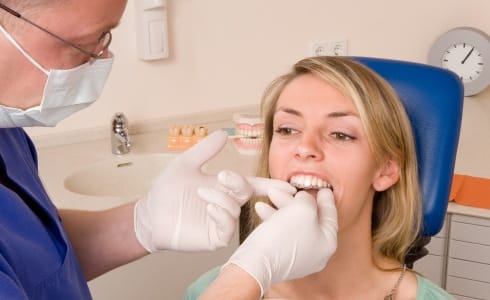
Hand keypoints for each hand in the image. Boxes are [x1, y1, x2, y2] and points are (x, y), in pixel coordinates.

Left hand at [133, 130, 294, 252]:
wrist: (150, 214)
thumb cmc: (167, 190)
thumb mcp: (186, 164)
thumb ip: (205, 150)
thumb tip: (223, 134)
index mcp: (224, 188)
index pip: (252, 185)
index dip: (270, 185)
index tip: (286, 185)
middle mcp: (226, 204)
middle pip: (246, 193)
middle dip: (239, 184)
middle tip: (223, 177)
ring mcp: (221, 222)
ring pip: (236, 210)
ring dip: (223, 199)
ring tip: (203, 194)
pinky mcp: (214, 237)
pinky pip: (228, 228)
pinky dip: (223, 215)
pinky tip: (210, 207)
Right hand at [225, 188, 337, 295]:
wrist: (257, 263)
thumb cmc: (283, 237)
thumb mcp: (302, 209)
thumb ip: (308, 200)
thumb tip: (305, 198)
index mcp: (328, 243)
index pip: (330, 216)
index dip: (326, 199)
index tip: (324, 188)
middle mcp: (316, 253)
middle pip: (310, 219)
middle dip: (297, 200)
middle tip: (290, 188)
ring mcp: (298, 258)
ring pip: (293, 224)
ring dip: (282, 207)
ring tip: (270, 194)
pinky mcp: (281, 259)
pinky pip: (281, 233)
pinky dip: (274, 219)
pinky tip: (261, 208)